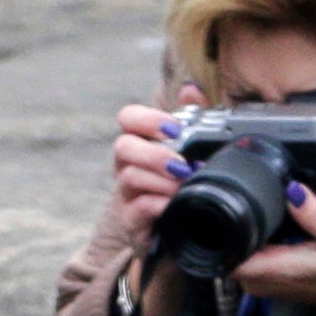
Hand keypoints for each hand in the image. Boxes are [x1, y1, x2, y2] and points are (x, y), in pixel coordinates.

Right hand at [103, 90, 192, 266]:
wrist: (171, 227)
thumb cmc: (178, 182)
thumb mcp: (189, 148)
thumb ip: (192, 116)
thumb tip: (191, 88)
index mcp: (141, 142)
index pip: (128, 118)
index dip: (147, 119)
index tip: (173, 129)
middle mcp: (127, 164)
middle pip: (122, 147)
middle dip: (153, 153)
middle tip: (180, 164)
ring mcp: (126, 193)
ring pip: (129, 177)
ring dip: (160, 180)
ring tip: (184, 186)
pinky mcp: (131, 220)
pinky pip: (137, 209)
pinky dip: (157, 205)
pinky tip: (174, 204)